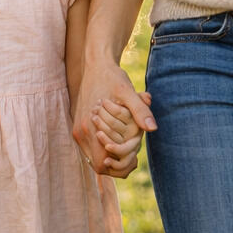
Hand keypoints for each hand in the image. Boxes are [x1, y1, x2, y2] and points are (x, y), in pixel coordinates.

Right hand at [72, 60, 153, 177]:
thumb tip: (153, 128)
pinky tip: (120, 139)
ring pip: (94, 157)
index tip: (134, 160)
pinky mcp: (79, 126)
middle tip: (135, 157)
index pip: (102, 164)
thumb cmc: (112, 77)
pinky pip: (92, 147)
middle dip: (118, 163)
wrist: (95, 64)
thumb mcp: (128, 92)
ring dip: (111, 155)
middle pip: (98, 164)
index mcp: (90, 127)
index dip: (118, 168)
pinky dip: (106, 147)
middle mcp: (81, 132)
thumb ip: (139, 111)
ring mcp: (79, 130)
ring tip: (130, 147)